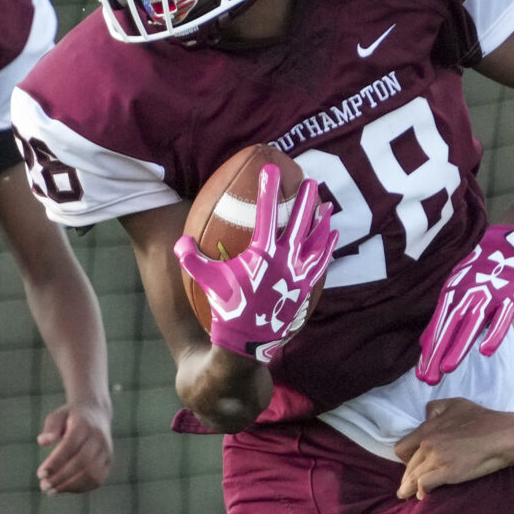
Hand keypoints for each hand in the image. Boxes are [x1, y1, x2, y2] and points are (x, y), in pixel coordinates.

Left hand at [36, 402, 113, 494]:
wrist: (96, 413)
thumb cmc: (70, 417)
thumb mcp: (58, 416)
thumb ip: (50, 428)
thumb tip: (42, 441)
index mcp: (84, 425)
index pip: (70, 446)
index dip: (55, 462)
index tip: (40, 474)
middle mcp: (98, 439)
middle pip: (81, 462)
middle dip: (61, 477)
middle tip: (43, 486)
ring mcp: (106, 451)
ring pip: (91, 474)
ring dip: (70, 486)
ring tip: (51, 491)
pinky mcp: (109, 462)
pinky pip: (97, 479)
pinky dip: (80, 488)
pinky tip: (64, 489)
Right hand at [174, 163, 336, 365]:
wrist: (247, 343)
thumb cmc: (226, 308)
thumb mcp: (206, 281)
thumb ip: (191, 259)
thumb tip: (180, 242)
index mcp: (262, 254)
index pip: (267, 214)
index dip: (269, 190)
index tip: (271, 170)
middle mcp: (285, 261)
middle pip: (300, 224)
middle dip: (306, 200)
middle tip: (310, 182)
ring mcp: (298, 275)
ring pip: (316, 241)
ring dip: (321, 221)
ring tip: (327, 204)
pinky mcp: (306, 288)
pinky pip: (322, 263)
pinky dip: (328, 247)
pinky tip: (333, 236)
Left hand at [394, 397, 513, 499]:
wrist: (502, 435)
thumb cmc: (483, 419)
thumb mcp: (456, 404)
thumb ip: (436, 409)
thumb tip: (425, 416)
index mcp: (427, 428)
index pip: (402, 448)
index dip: (404, 458)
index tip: (410, 465)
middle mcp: (428, 443)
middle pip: (408, 465)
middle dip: (406, 477)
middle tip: (406, 486)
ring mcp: (437, 458)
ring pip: (413, 477)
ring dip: (409, 488)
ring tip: (407, 495)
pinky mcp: (447, 472)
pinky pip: (424, 484)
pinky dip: (422, 491)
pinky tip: (423, 496)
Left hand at [416, 224, 513, 383]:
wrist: (510, 241)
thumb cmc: (480, 269)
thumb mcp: (457, 288)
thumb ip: (442, 316)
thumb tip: (423, 342)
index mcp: (452, 293)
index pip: (437, 326)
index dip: (429, 350)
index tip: (421, 374)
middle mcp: (467, 294)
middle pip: (449, 328)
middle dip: (438, 353)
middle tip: (428, 379)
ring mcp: (489, 294)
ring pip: (471, 324)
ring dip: (459, 346)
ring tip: (447, 368)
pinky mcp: (511, 296)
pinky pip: (502, 318)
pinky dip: (494, 333)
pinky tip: (485, 351)